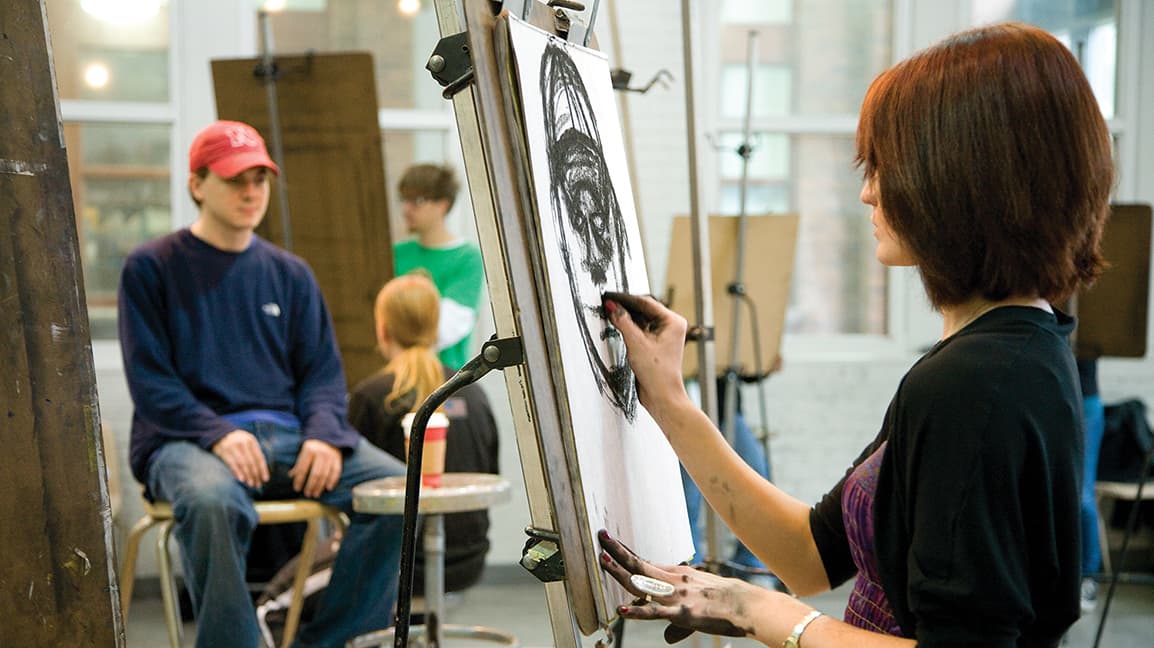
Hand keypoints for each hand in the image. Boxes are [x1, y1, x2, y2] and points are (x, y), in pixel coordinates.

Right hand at [212, 430, 269, 487]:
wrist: (218, 433)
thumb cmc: (236, 441)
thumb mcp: (247, 442)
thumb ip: (253, 453)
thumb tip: (261, 471)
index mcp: (251, 441)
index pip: (259, 457)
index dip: (263, 469)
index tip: (265, 479)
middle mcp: (243, 443)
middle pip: (252, 462)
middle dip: (255, 475)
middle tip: (257, 484)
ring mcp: (233, 446)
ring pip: (243, 463)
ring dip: (247, 475)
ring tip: (250, 484)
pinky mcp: (223, 451)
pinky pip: (232, 463)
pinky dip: (237, 472)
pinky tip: (241, 479)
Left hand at [289, 439, 342, 497]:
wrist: (328, 436)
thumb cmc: (312, 447)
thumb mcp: (303, 452)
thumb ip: (298, 463)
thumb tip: (290, 476)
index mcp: (308, 450)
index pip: (302, 468)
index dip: (299, 480)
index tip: (297, 489)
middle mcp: (320, 453)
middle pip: (315, 473)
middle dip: (310, 485)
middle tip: (307, 494)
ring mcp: (330, 456)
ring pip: (325, 474)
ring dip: (320, 486)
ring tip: (315, 494)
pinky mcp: (338, 458)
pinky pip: (336, 472)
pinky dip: (332, 481)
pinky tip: (328, 488)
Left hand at [598, 529, 761, 642]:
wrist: (746, 605)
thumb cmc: (725, 602)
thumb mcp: (698, 602)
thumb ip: (676, 622)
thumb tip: (665, 638)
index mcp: (677, 574)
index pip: (646, 562)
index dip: (627, 553)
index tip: (611, 543)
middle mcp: (674, 580)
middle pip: (639, 564)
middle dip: (618, 551)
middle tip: (601, 536)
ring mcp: (676, 596)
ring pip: (642, 582)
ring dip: (620, 572)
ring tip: (602, 561)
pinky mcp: (682, 613)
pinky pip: (655, 612)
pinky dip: (637, 611)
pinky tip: (622, 610)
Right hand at [603, 294, 689, 413]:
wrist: (662, 395)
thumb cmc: (657, 373)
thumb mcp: (636, 343)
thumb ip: (623, 322)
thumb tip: (612, 307)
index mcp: (672, 321)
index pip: (646, 303)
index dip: (626, 299)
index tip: (610, 297)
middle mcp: (671, 326)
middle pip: (644, 310)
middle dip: (625, 308)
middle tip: (607, 304)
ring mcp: (664, 335)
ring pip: (641, 320)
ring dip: (627, 318)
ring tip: (610, 314)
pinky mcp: (656, 344)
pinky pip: (641, 330)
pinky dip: (629, 328)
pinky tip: (618, 326)